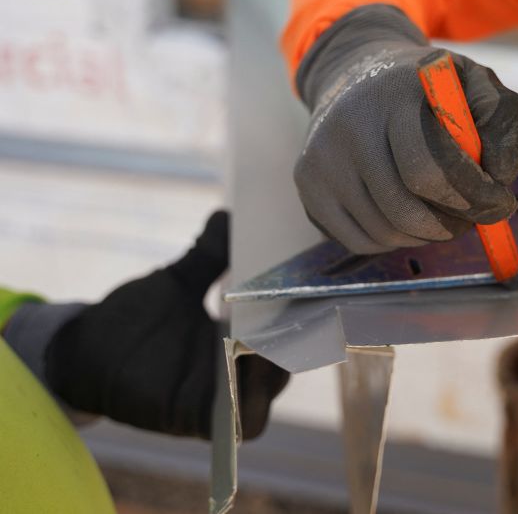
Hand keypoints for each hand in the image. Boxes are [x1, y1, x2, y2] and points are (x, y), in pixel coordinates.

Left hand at [45, 211, 288, 438]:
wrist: (84, 353)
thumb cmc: (132, 319)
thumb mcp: (176, 283)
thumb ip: (206, 256)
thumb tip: (227, 215)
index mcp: (240, 333)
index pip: (287, 325)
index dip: (305, 310)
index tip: (312, 285)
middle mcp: (239, 366)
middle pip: (288, 356)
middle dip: (299, 336)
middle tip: (304, 310)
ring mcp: (223, 395)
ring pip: (271, 389)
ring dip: (279, 367)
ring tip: (279, 338)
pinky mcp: (202, 419)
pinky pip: (243, 422)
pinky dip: (254, 403)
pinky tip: (252, 372)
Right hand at [294, 4, 517, 253]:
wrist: (357, 73)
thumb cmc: (427, 89)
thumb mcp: (475, 83)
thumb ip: (504, 119)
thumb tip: (499, 175)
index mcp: (394, 94)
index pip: (428, 168)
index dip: (471, 196)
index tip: (498, 203)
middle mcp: (347, 125)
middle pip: (403, 210)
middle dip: (451, 224)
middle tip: (472, 218)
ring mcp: (321, 158)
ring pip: (384, 232)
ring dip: (425, 236)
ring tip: (443, 214)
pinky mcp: (308, 185)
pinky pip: (359, 241)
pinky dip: (394, 240)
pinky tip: (408, 216)